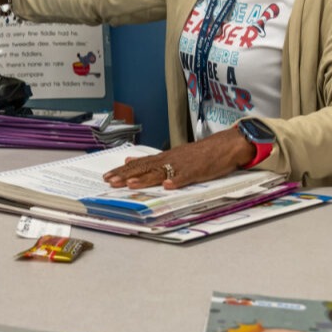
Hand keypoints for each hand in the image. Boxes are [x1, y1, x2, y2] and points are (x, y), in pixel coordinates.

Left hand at [103, 128, 253, 189]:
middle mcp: (169, 160)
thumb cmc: (199, 153)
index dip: (122, 170)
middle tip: (110, 181)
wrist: (224, 145)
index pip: (138, 164)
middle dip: (126, 175)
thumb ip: (151, 160)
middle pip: (144, 168)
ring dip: (146, 179)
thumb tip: (129, 160)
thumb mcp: (172, 155)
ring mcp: (183, 165)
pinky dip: (177, 181)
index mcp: (163, 158)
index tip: (107, 176)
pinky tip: (168, 186)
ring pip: (161, 172)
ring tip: (131, 184)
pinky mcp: (197, 171)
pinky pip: (186, 177)